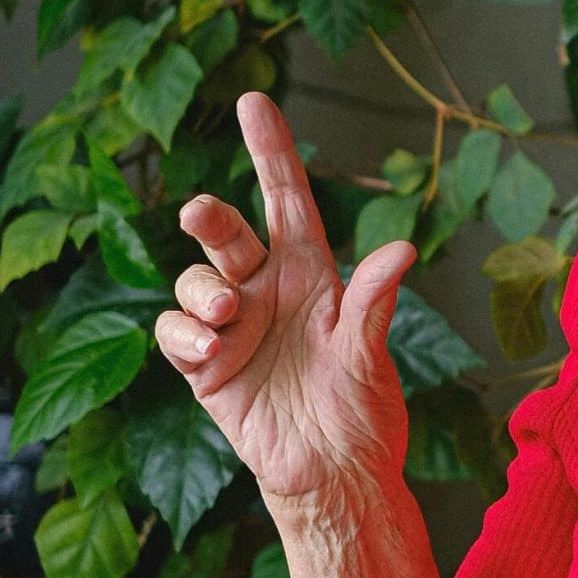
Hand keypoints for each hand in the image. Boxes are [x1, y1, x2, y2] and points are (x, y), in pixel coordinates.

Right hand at [153, 90, 419, 505]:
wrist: (334, 476)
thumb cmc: (362, 412)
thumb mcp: (368, 357)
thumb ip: (373, 303)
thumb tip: (403, 248)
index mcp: (311, 275)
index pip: (287, 200)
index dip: (272, 151)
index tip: (254, 101)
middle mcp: (266, 291)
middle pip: (228, 235)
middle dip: (209, 220)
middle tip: (200, 214)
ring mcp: (232, 327)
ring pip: (194, 281)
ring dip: (200, 290)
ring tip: (228, 315)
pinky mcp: (205, 366)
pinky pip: (174, 332)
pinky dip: (183, 334)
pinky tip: (211, 351)